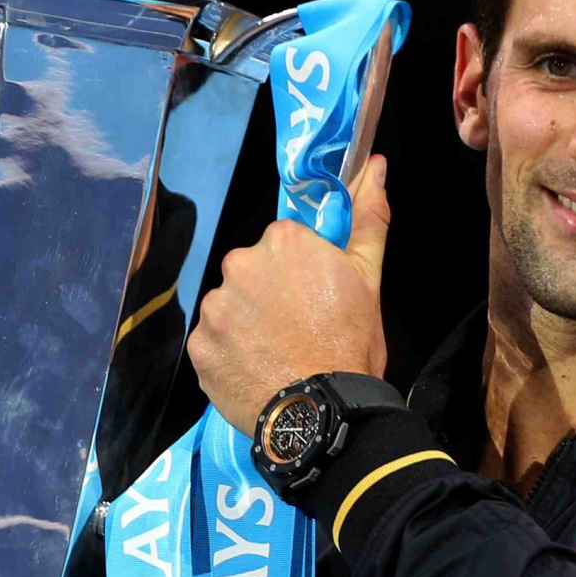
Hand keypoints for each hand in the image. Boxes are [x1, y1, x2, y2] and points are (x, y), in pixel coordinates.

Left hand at [188, 156, 390, 434]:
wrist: (324, 413)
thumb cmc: (351, 342)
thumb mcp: (369, 278)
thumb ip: (369, 217)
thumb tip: (376, 163)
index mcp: (281, 241)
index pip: (284, 246)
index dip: (302, 273)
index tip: (316, 300)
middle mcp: (238, 265)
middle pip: (252, 273)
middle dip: (269, 296)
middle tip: (298, 330)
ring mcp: (215, 308)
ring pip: (230, 308)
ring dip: (246, 325)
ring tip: (276, 355)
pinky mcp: (199, 348)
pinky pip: (213, 344)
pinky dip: (230, 355)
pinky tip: (256, 371)